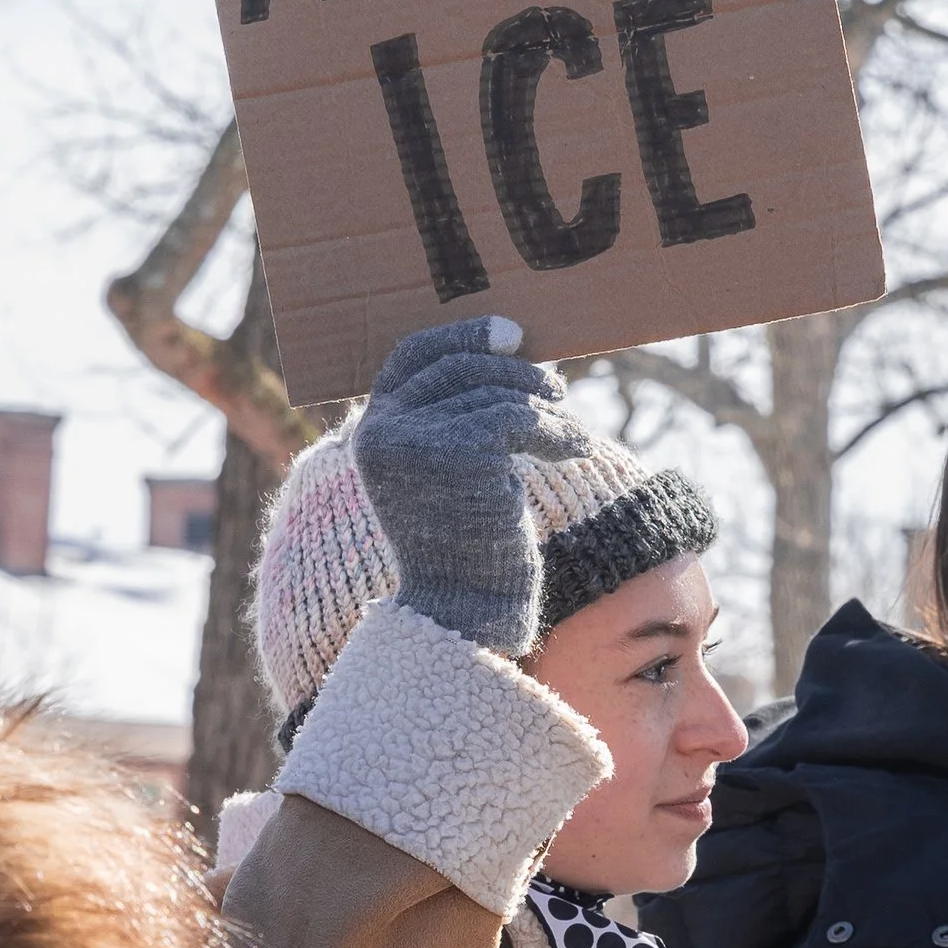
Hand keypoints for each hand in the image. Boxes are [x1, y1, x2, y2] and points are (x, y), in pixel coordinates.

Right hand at [353, 317, 586, 659]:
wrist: (465, 611)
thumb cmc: (467, 549)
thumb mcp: (449, 474)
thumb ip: (454, 420)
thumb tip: (514, 355)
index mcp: (372, 432)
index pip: (411, 355)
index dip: (462, 335)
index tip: (513, 337)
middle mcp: (384, 432)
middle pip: (458, 365)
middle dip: (516, 370)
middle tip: (558, 389)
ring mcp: (416, 441)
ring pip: (495, 393)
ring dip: (545, 410)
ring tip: (571, 435)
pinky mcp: (457, 453)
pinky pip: (518, 418)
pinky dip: (555, 432)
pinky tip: (576, 450)